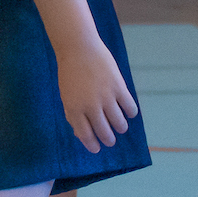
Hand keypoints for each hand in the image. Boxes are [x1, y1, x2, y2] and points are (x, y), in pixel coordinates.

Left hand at [54, 35, 137, 152]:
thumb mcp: (66, 95)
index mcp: (74, 109)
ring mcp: (106, 97)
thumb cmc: (70, 72)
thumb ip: (73, 115)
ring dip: (121, 128)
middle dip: (108, 140)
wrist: (79, 47)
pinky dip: (131, 113)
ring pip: (119, 123)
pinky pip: (130, 107)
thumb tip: (82, 134)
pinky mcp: (119, 87)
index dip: (92, 145)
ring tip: (120, 127)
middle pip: (104, 132)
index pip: (85, 135)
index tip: (97, 149)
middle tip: (111, 141)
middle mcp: (91, 106)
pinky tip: (129, 112)